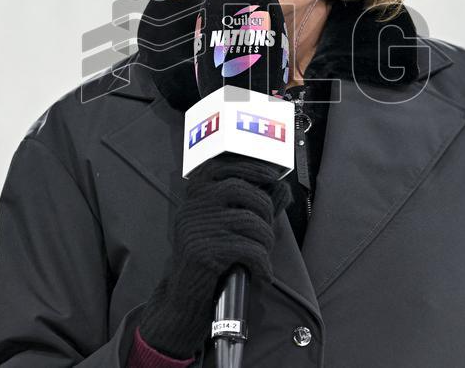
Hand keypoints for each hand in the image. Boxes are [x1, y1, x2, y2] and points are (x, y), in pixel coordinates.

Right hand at [137, 154, 292, 358]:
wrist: (183, 297)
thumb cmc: (208, 258)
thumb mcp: (224, 227)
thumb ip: (250, 205)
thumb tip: (281, 188)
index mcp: (193, 196)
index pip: (221, 166)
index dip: (249, 167)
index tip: (270, 176)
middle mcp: (192, 207)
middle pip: (240, 190)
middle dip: (265, 208)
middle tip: (268, 231)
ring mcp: (197, 227)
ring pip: (250, 221)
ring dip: (266, 240)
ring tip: (263, 256)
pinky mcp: (204, 252)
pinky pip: (249, 249)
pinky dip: (263, 264)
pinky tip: (262, 274)